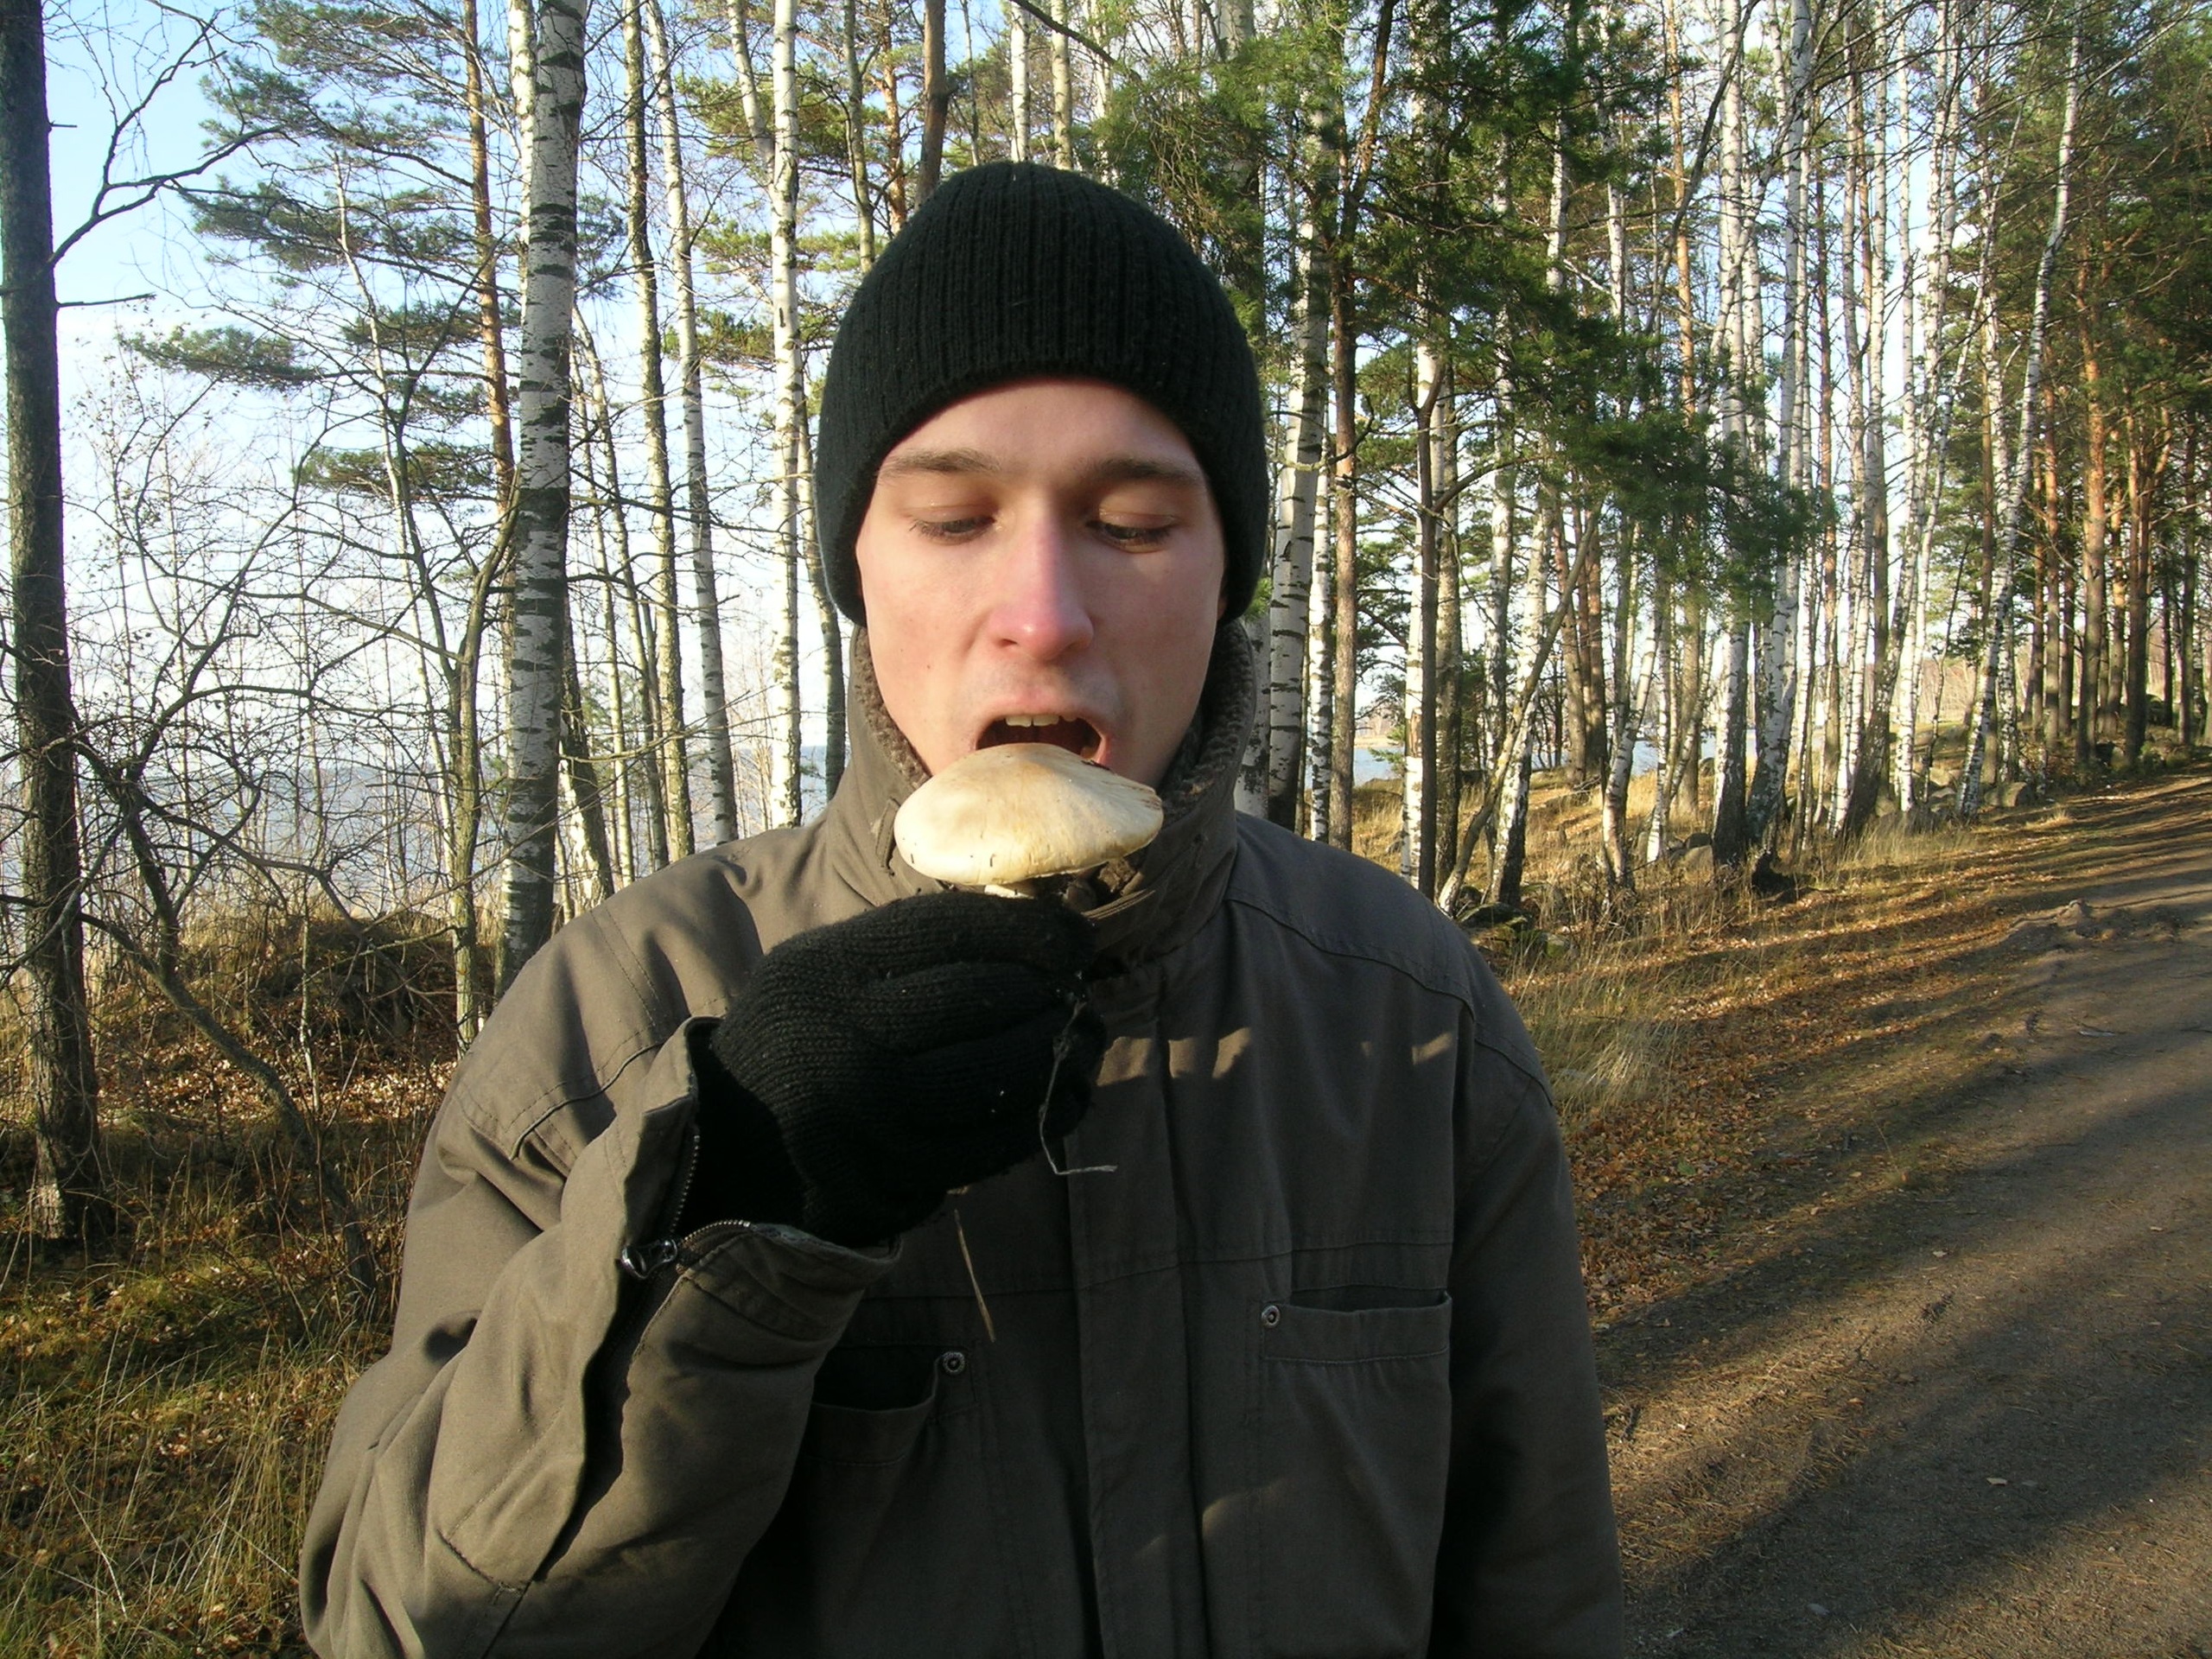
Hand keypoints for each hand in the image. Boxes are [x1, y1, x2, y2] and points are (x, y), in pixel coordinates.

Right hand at [693, 890, 1105, 1247]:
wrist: (729, 1138)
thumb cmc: (807, 1033)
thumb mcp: (826, 967)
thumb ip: (911, 948)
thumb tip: (1040, 931)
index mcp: (826, 969)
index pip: (949, 932)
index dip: (1030, 931)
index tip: (1078, 938)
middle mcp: (841, 1039)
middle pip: (982, 1001)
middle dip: (1052, 995)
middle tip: (1081, 995)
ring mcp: (864, 1117)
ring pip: (997, 1079)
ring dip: (1060, 1056)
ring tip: (1084, 1040)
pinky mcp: (888, 1178)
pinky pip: (990, 1147)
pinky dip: (1043, 1116)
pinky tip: (1067, 1094)